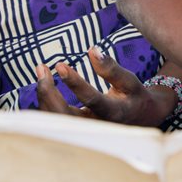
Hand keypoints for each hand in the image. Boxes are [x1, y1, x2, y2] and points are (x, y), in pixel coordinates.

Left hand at [35, 47, 175, 125]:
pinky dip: (46, 102)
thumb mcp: (130, 82)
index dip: (75, 83)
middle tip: (41, 67)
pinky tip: (44, 84)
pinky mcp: (74, 131)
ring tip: (41, 70)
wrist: (140, 121)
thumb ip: (111, 69)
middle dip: (48, 92)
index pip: (91, 99)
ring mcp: (83, 131)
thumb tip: (92, 50)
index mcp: (114, 113)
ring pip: (55, 120)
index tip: (60, 65)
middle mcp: (96, 126)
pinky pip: (53, 120)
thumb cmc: (134, 97)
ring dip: (44, 96)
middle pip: (64, 116)